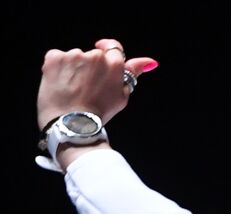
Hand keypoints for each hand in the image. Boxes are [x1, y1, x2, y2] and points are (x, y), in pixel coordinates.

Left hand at [37, 38, 156, 130]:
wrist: (71, 124)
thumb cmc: (99, 113)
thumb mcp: (122, 96)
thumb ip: (133, 74)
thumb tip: (150, 61)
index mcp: (114, 64)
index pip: (113, 47)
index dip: (108, 51)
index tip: (102, 60)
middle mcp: (95, 55)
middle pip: (93, 55)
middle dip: (90, 67)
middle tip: (87, 88)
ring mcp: (73, 55)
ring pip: (74, 57)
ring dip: (73, 69)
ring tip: (73, 89)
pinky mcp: (54, 57)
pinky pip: (56, 58)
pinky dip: (57, 69)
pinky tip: (60, 84)